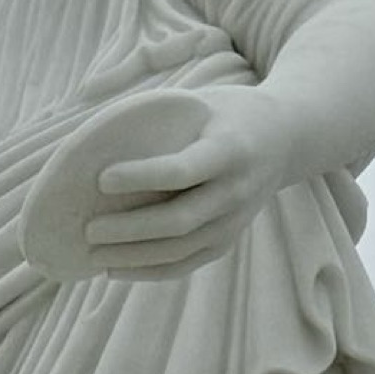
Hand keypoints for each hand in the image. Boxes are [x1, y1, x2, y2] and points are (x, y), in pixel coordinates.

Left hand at [80, 84, 302, 275]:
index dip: (140, 177)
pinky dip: (148, 271)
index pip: (182, 170)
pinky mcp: (227, 240)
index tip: (101, 178)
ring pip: (179, 250)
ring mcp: (234, 221)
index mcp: (229, 149)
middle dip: (129, 229)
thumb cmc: (227, 113)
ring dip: (133, 257)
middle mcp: (236, 191)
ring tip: (94, 254)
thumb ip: (161, 122)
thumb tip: (92, 140)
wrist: (286, 139)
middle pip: (179, 221)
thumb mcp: (201, 102)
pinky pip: (186, 264)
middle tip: (88, 228)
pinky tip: (115, 270)